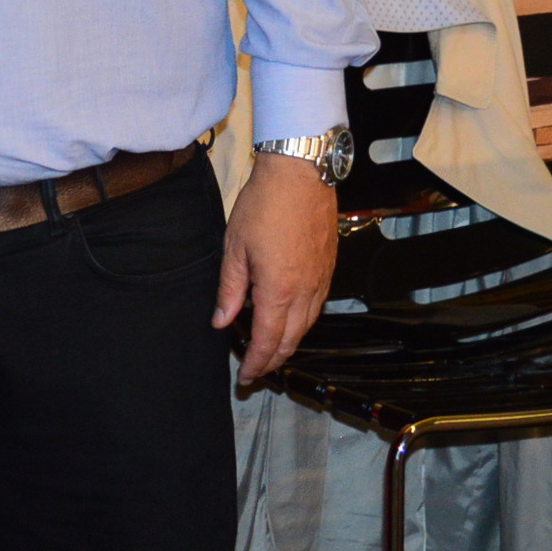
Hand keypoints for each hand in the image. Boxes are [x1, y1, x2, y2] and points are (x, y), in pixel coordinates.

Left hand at [213, 152, 339, 380]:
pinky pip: (317, 307)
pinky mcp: (329, 267)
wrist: (300, 173)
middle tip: (257, 371)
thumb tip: (221, 321)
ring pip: (307, 326)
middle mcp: (305, 292)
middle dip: (273, 360)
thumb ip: (229, 289)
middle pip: (291, 339)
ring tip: (272, 350)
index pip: (267, 340)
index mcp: (278, 290)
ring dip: (289, 343)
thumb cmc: (263, 206)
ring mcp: (321, 280)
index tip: (245, 377)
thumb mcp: (235, 246)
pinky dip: (303, 322)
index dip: (256, 363)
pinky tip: (292, 319)